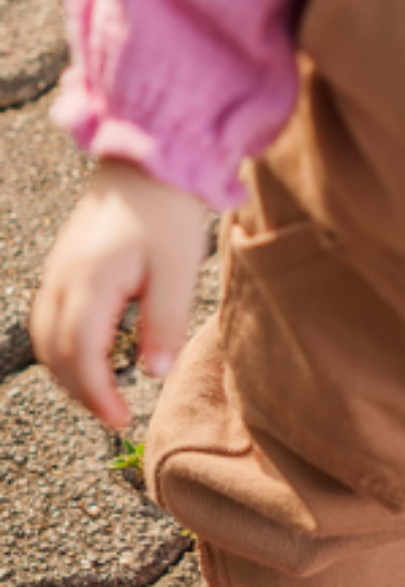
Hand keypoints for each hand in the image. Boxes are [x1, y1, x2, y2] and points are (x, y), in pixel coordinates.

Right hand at [30, 159, 210, 428]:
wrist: (146, 165)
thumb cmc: (168, 216)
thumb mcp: (178, 272)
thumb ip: (164, 323)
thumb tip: (153, 373)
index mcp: (90, 283)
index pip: (81, 355)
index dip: (97, 395)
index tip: (121, 421)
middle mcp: (62, 279)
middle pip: (54, 352)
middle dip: (80, 391)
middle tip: (114, 417)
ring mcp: (56, 271)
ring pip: (44, 336)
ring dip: (68, 371)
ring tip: (102, 395)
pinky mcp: (62, 266)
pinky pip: (47, 317)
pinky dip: (63, 347)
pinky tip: (91, 358)